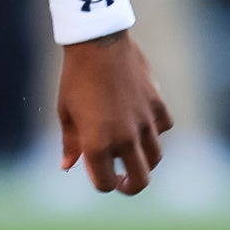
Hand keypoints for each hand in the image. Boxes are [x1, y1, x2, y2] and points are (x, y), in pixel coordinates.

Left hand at [57, 32, 172, 194]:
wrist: (98, 43)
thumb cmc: (75, 78)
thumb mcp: (66, 112)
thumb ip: (70, 143)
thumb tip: (67, 166)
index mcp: (97, 144)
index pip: (104, 183)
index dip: (101, 182)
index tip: (98, 174)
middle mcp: (124, 138)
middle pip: (139, 181)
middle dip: (130, 186)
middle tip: (122, 180)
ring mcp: (145, 123)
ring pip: (154, 159)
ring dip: (143, 162)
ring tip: (131, 154)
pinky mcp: (158, 106)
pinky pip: (163, 129)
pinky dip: (154, 131)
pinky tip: (142, 123)